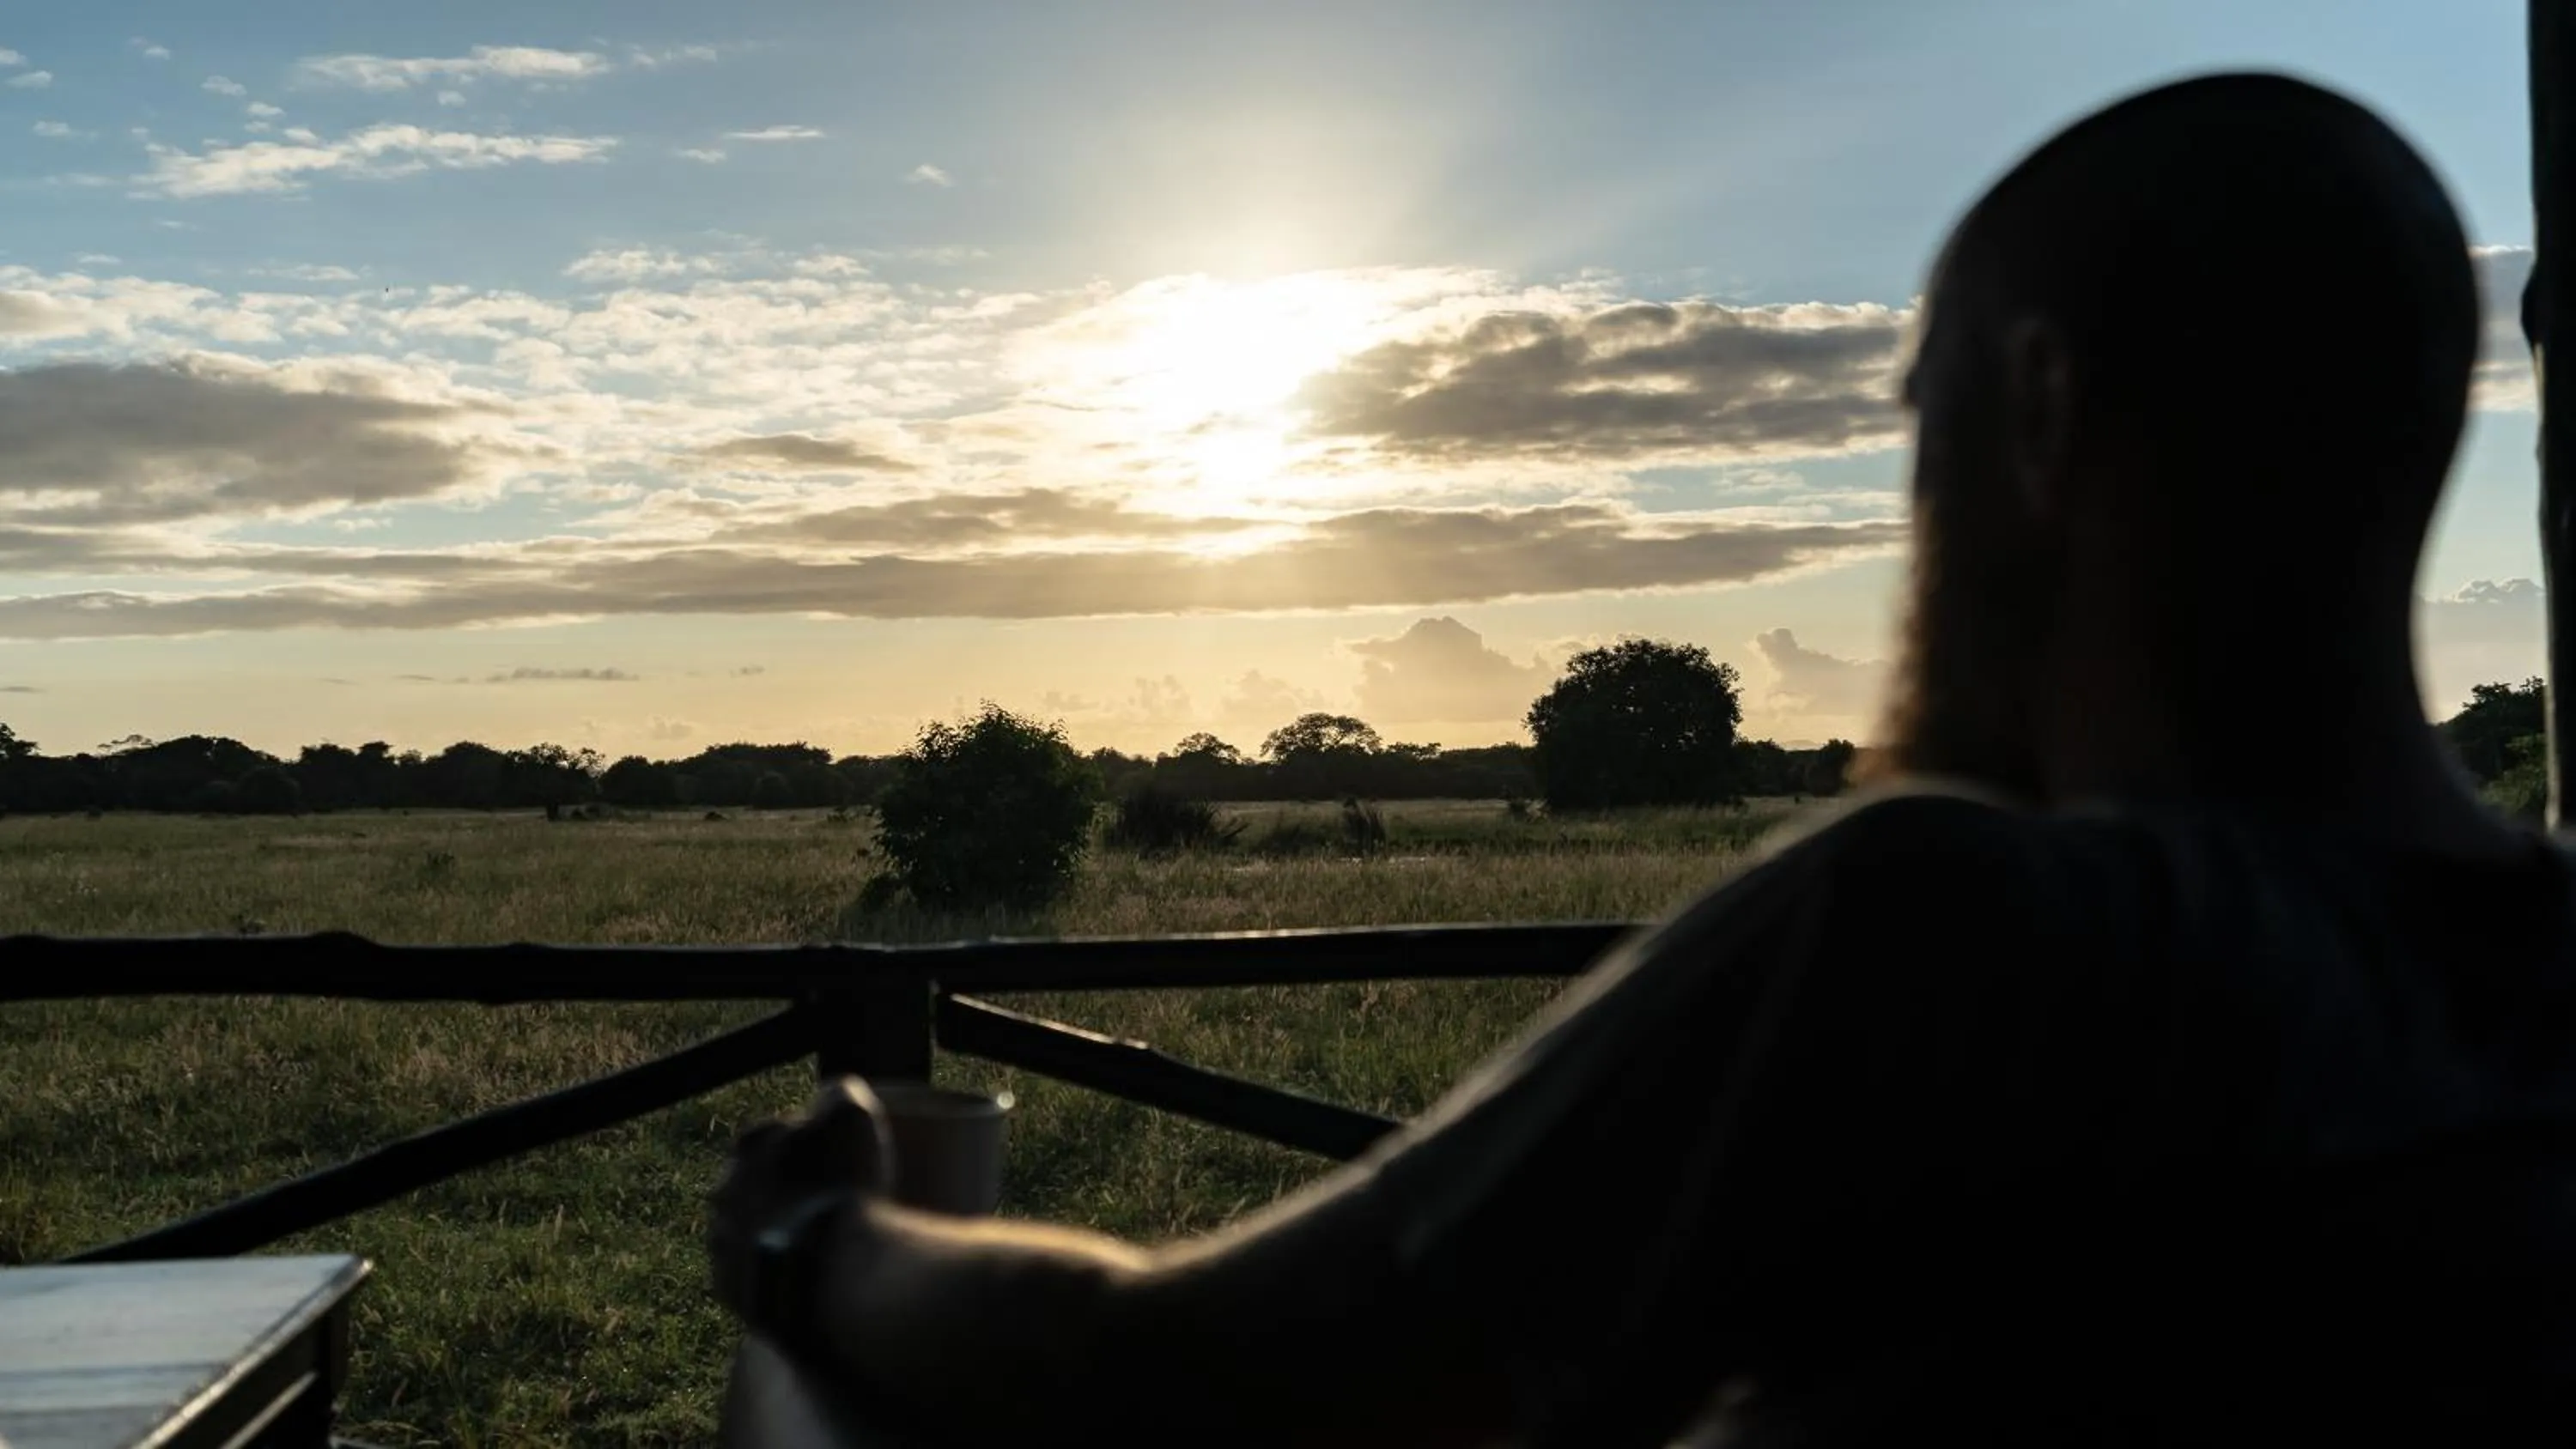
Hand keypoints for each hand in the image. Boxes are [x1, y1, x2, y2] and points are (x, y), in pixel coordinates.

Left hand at [707, 1076, 892, 1321]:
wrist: (833, 1276)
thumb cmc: (845, 1190)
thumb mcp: (853, 1119)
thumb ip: (841, 1093)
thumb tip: (833, 1091)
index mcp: (749, 1148)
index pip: (770, 1135)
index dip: (803, 1144)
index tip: (834, 1161)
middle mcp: (724, 1193)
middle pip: (753, 1184)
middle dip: (781, 1189)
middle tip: (827, 1202)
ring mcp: (722, 1244)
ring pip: (747, 1231)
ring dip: (775, 1233)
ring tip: (820, 1245)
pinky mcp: (729, 1292)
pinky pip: (750, 1277)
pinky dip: (773, 1273)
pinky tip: (805, 1277)